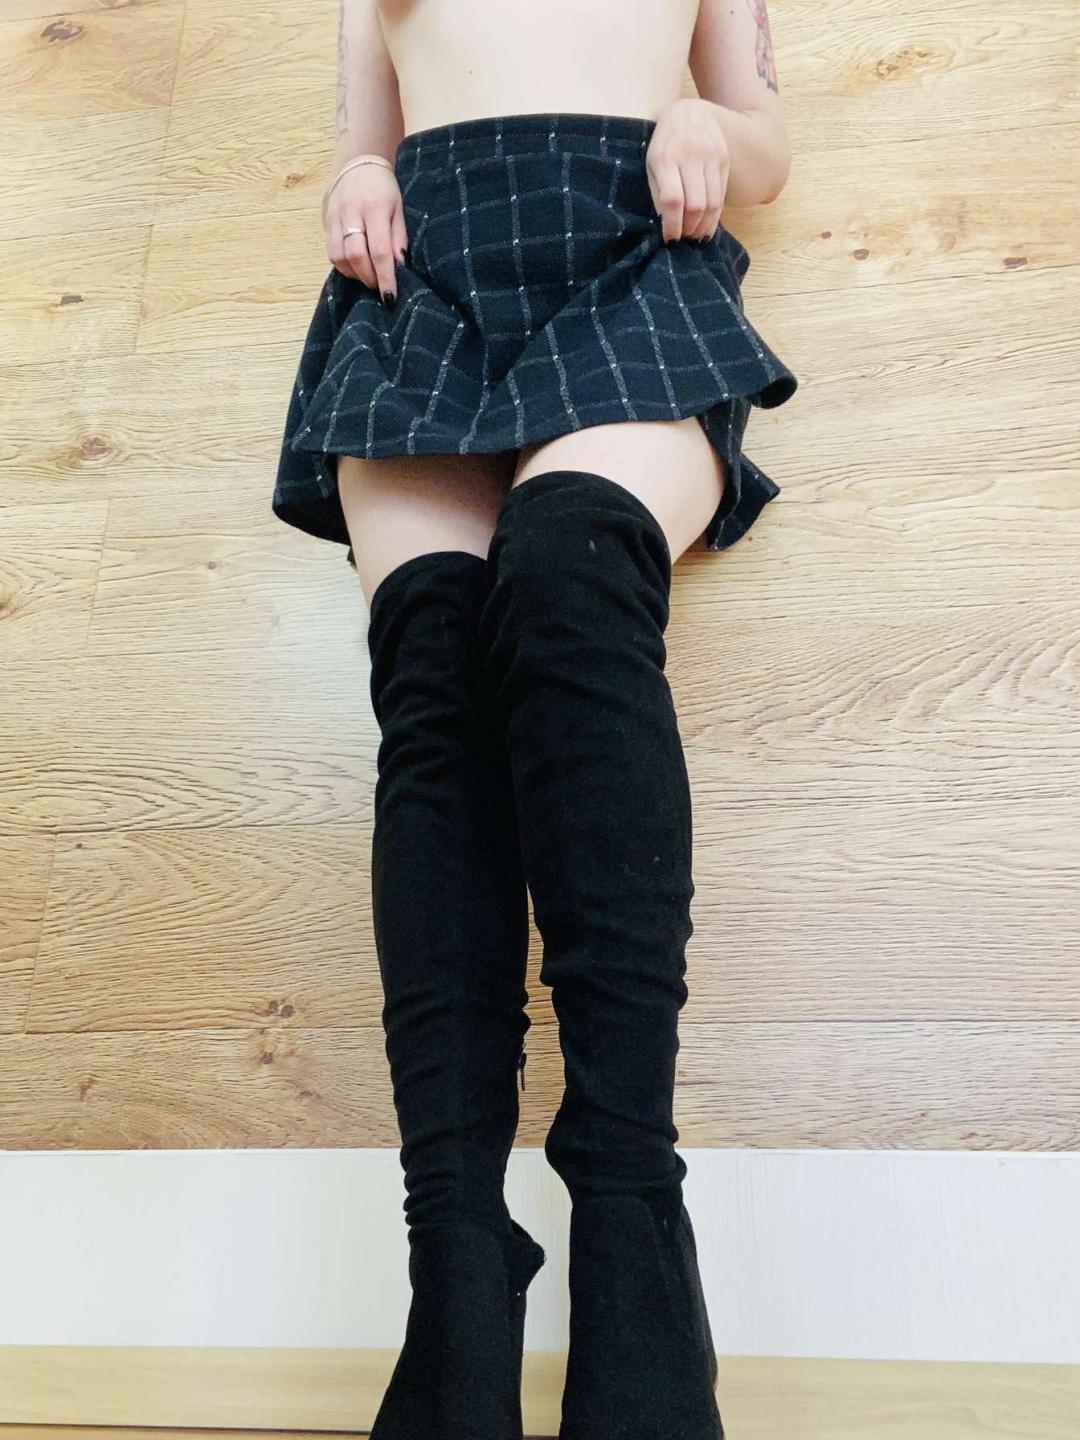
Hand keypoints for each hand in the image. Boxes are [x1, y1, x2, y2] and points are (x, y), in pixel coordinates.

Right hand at [325, 162, 408, 303]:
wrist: (357, 162)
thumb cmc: (383, 188)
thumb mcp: (398, 209)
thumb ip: (398, 238)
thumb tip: (398, 268)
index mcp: (374, 208)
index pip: (379, 251)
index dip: (384, 277)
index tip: (390, 296)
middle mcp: (351, 212)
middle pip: (355, 256)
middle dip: (368, 278)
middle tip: (379, 285)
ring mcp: (334, 217)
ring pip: (338, 257)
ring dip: (354, 274)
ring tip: (367, 275)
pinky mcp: (325, 221)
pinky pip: (331, 251)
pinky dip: (343, 265)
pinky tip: (354, 266)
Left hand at [645, 98, 730, 244]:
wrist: (690, 113)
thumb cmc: (665, 144)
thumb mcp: (653, 164)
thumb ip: (658, 192)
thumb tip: (668, 224)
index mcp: (666, 158)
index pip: (673, 200)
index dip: (673, 225)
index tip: (671, 239)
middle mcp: (690, 156)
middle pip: (695, 204)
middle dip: (689, 228)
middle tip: (684, 238)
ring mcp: (710, 156)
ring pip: (712, 202)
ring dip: (704, 226)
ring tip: (696, 235)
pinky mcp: (724, 159)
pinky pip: (721, 194)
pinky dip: (715, 215)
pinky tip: (707, 225)